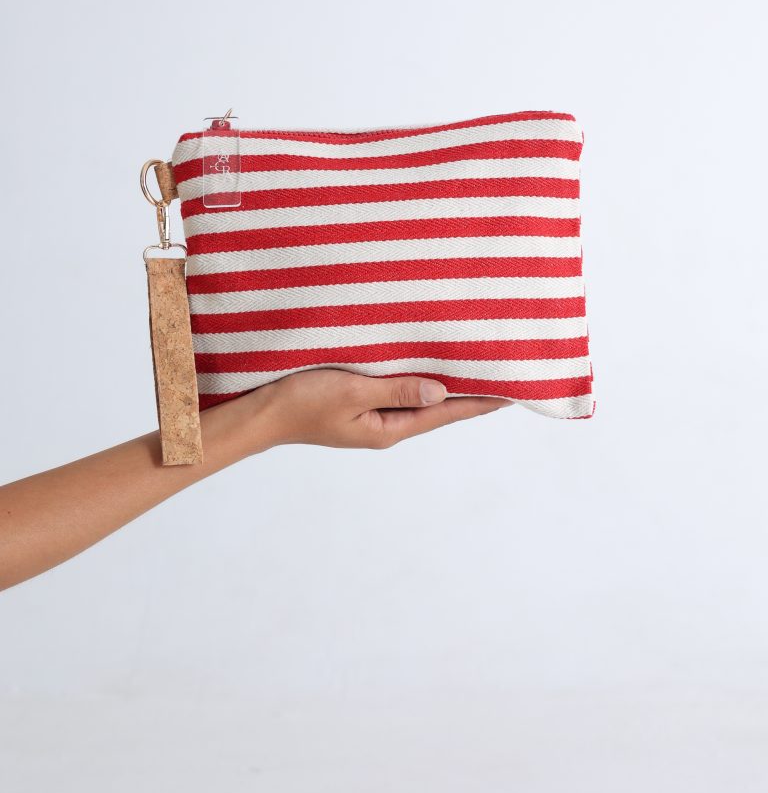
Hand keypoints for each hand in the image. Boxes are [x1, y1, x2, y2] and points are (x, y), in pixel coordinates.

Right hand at [238, 368, 511, 453]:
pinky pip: (395, 389)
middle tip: (502, 371)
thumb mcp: (351, 391)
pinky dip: (415, 376)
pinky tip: (424, 363)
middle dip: (468, 391)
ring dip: (443, 382)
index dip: (479, 401)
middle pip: (437, 407)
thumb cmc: (300, 402)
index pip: (445, 412)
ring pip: (417, 396)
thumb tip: (442, 389)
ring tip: (473, 365)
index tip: (512, 389)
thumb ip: (397, 389)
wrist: (258, 413)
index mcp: (388, 429)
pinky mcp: (356, 402)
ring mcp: (370, 416)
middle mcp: (385, 426)